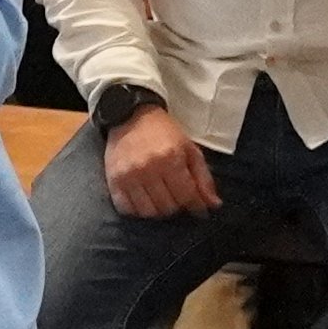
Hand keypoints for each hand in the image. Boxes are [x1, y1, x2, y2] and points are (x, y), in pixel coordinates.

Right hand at [97, 98, 219, 223]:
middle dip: (177, 206)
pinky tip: (143, 200)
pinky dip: (137, 210)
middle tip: (176, 197)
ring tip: (161, 199)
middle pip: (168, 207)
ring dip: (158, 210)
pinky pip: (126, 209)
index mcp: (171, 158)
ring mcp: (128, 176)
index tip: (199, 210)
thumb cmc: (164, 132)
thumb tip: (214, 205)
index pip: (187, 196)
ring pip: (148, 212)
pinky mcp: (113, 180)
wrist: (130, 115)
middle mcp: (148, 169)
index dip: (196, 206)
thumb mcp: (189, 149)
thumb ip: (203, 178)